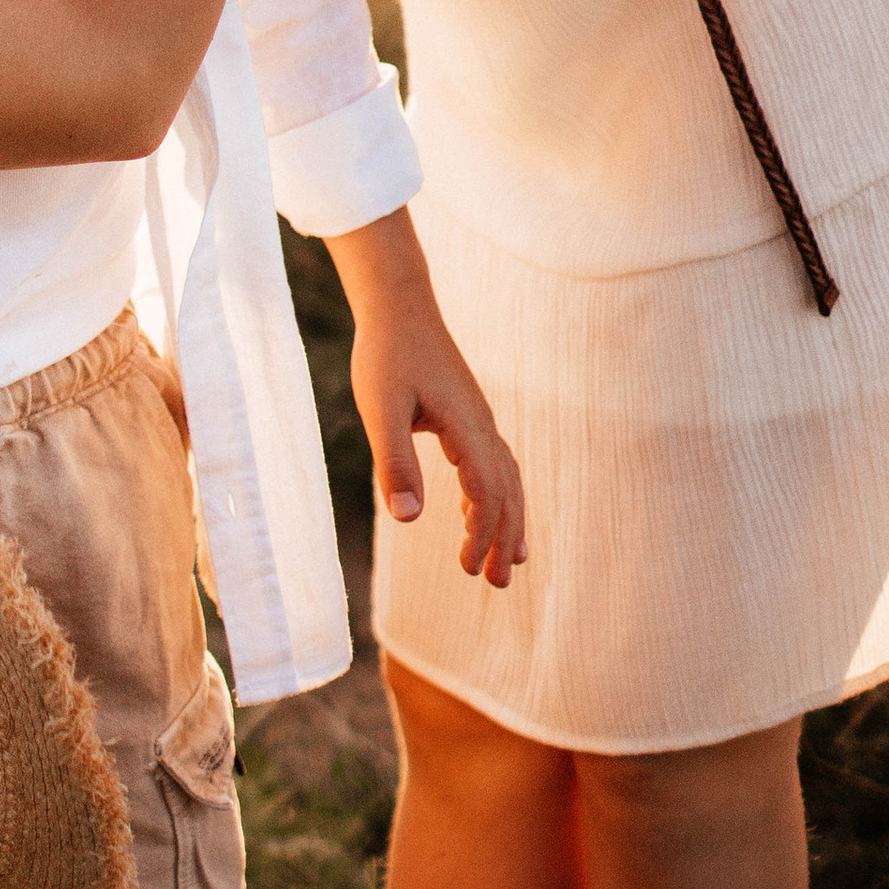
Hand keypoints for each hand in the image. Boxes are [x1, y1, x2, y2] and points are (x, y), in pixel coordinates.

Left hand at [326, 206, 527, 591]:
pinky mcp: (466, 413)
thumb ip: (394, 462)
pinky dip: (494, 494)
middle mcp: (481, 424)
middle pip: (507, 490)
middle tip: (497, 584)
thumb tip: (408, 520)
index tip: (467, 570)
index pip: (485, 492)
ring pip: (506, 478)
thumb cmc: (384, 354)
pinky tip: (475, 512)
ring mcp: (478, 418)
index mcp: (465, 425)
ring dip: (506, 519)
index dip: (482, 534)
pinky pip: (493, 462)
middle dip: (504, 538)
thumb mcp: (381, 409)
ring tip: (505, 562)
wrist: (398, 304)